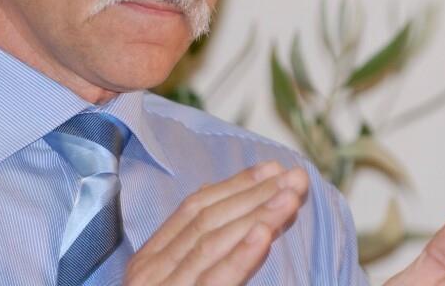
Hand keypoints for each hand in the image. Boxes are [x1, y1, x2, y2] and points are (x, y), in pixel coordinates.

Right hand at [124, 161, 308, 285]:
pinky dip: (240, 255)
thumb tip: (246, 226)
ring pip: (212, 243)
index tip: (270, 169)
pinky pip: (213, 281)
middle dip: (253, 194)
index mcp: (150, 262)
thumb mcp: (177, 284)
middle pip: (207, 220)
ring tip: (291, 197)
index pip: (194, 210)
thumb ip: (200, 262)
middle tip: (295, 176)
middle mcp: (150, 272)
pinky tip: (264, 235)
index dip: (234, 185)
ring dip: (256, 215)